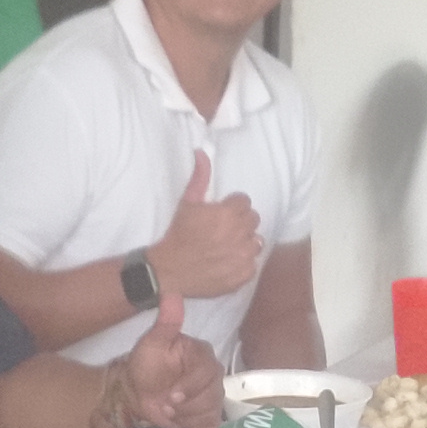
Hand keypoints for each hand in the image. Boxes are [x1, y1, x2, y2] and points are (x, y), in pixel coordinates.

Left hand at [112, 294, 223, 427]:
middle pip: (211, 396)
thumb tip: (172, 294)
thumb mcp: (151, 343)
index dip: (189, 387)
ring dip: (185, 416)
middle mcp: (214, 375)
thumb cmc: (146, 366)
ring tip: (169, 410)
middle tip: (165, 404)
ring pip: (210, 412)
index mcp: (202, 355)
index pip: (206, 373)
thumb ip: (166, 322)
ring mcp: (213, 395)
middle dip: (185, 405)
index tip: (170, 395)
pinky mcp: (209, 415)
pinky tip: (179, 421)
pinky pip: (210, 426)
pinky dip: (192, 427)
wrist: (137, 392)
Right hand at [147, 154, 263, 301]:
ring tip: (227, 247)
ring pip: (256, 242)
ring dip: (245, 242)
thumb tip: (202, 153)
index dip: (232, 207)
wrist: (169, 270)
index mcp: (228, 214)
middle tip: (223, 230)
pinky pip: (252, 263)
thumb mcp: (187, 203)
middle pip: (253, 220)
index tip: (221, 214)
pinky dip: (242, 263)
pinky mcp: (243, 274)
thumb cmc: (178, 235)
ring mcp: (243, 256)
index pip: (245, 202)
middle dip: (240, 223)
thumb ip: (199, 178)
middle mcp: (240, 234)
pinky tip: (227, 262)